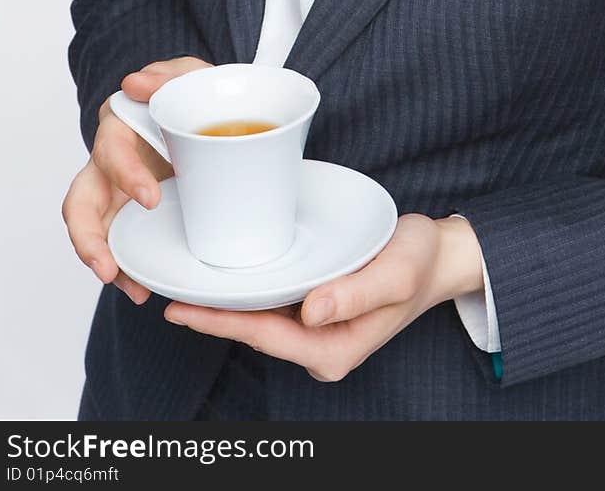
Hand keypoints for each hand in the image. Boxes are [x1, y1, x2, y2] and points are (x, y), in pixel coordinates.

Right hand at [62, 57, 212, 304]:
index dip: (125, 175)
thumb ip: (168, 75)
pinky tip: (144, 285)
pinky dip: (127, 268)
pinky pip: (120, 245)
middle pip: (80, 203)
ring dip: (105, 262)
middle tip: (108, 267)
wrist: (209, 118)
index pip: (110, 152)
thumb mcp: (188, 75)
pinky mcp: (132, 215)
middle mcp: (109, 164)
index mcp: (120, 128)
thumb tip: (135, 84)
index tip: (150, 199)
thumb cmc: (191, 96)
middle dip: (88, 238)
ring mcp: (117, 193)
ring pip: (93, 231)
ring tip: (132, 288)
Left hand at [162, 212, 484, 381]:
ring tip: (184, 288)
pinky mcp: (317, 312)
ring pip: (260, 320)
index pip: (266, 336)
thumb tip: (312, 310)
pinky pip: (273, 308)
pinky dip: (247, 295)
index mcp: (335, 349)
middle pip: (254, 332)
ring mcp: (318, 331)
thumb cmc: (420, 261)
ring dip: (225, 306)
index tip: (181, 310)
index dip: (221, 323)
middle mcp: (321, 347)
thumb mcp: (397, 272)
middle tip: (166, 297)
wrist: (439, 256)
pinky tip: (226, 280)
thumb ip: (358, 293)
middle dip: (212, 317)